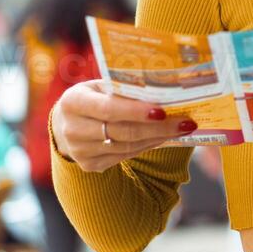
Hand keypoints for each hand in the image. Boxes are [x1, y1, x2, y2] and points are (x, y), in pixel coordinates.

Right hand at [51, 80, 196, 171]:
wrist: (66, 122)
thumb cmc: (93, 96)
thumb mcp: (101, 86)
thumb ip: (123, 89)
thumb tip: (164, 89)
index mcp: (73, 102)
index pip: (108, 108)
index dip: (135, 111)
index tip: (163, 111)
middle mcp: (72, 130)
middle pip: (122, 131)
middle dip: (158, 127)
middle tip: (186, 122)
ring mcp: (80, 151)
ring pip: (127, 146)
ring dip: (158, 137)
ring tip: (182, 128)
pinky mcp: (89, 165)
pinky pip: (125, 155)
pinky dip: (147, 145)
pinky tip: (164, 137)